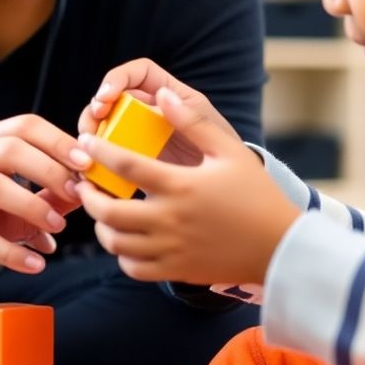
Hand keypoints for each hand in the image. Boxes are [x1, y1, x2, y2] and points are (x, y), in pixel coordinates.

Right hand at [0, 114, 88, 285]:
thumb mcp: (10, 187)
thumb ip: (47, 190)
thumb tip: (87, 198)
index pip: (26, 125)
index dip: (58, 141)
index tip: (86, 162)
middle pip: (12, 150)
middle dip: (49, 171)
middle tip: (76, 194)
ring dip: (32, 206)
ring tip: (57, 227)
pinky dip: (10, 251)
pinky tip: (34, 264)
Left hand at [75, 87, 301, 286]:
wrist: (278, 246)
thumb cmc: (255, 194)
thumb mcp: (228, 150)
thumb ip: (192, 122)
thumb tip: (161, 94)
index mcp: (181, 185)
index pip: (126, 165)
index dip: (99, 151)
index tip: (86, 141)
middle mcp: (170, 219)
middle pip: (108, 210)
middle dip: (89, 194)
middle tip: (86, 182)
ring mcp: (171, 249)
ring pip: (115, 242)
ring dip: (101, 225)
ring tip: (103, 209)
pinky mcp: (175, 270)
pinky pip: (132, 267)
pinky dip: (121, 253)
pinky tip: (126, 238)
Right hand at [76, 58, 238, 167]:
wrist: (225, 188)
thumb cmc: (221, 152)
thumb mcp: (209, 131)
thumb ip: (188, 115)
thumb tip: (162, 96)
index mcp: (167, 94)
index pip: (136, 73)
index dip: (117, 79)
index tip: (107, 98)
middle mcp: (147, 109)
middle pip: (110, 99)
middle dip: (95, 109)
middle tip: (93, 127)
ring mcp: (136, 134)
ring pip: (102, 125)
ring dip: (91, 134)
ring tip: (89, 150)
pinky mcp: (130, 159)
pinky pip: (106, 154)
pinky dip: (96, 160)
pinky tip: (93, 171)